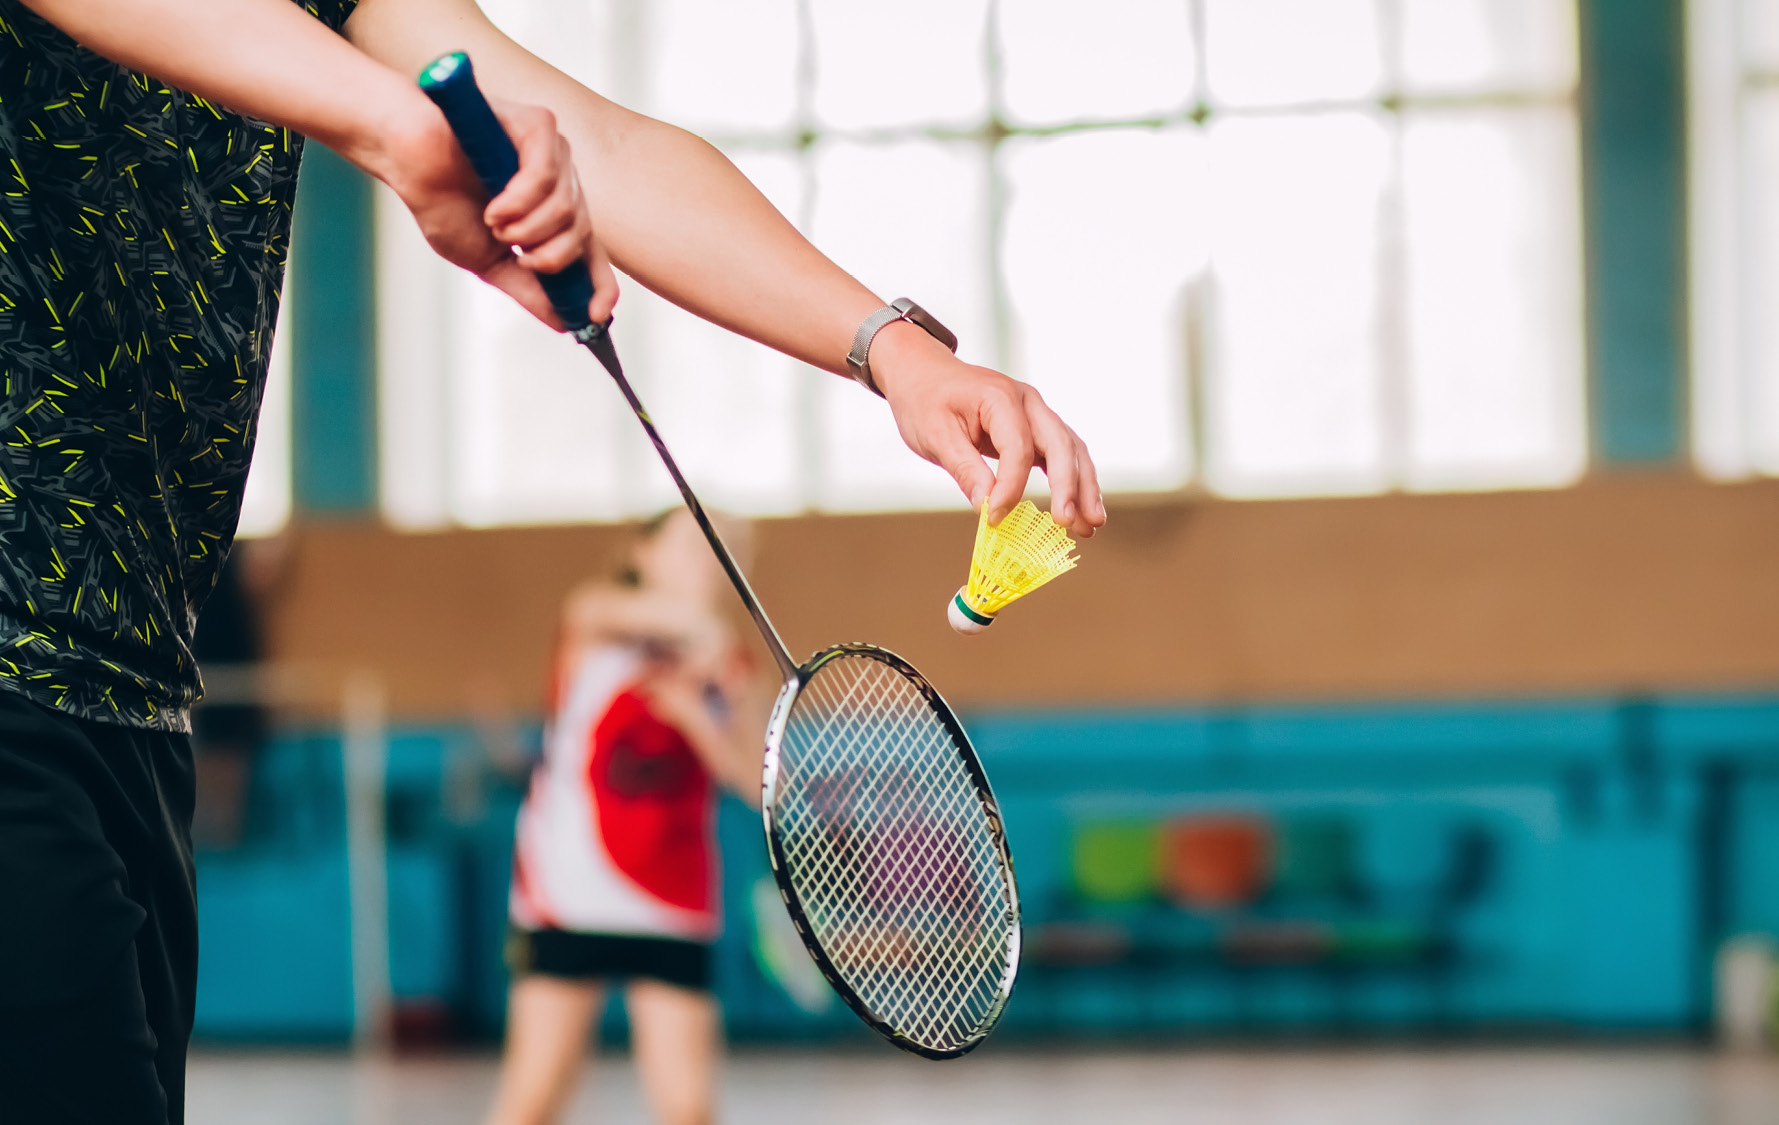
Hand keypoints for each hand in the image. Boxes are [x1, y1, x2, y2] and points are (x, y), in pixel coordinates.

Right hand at [378, 96, 617, 328]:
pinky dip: (519, 198)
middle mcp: (560, 181)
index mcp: (551, 214)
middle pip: (583, 234)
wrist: (404, 155)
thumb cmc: (441, 200)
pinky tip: (495, 204)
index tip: (595, 317)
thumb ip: (527, 290)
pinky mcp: (538, 125)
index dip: (601, 286)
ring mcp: (553, 152)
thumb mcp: (488, 261)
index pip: (593, 253)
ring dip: (526, 227)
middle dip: (549, 255)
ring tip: (493, 219)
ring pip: (567, 208)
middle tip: (514, 251)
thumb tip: (564, 324)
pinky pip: (547, 175)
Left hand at [870, 321, 1105, 537]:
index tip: (995, 518)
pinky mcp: (1035, 428)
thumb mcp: (935, 436)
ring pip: (1072, 450)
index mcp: (1001, 398)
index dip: (1011, 487)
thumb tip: (987, 508)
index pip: (1018, 448)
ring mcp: (1036, 414)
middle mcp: (1028, 402)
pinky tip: (1079, 510)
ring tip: (1091, 525)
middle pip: (1061, 445)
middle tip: (1069, 524)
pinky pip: (1062, 455)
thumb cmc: (925, 400)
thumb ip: (965, 470)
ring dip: (1084, 488)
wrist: (923, 374)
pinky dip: (1073, 481)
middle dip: (1069, 487)